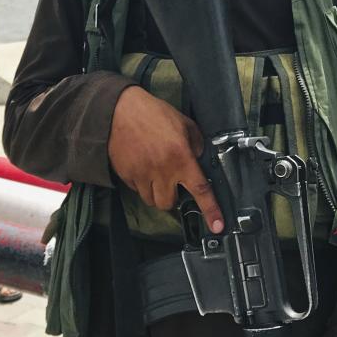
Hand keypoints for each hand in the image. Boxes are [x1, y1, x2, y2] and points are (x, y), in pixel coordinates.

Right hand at [107, 86, 222, 232]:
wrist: (119, 110)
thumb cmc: (152, 113)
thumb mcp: (183, 122)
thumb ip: (195, 142)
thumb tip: (198, 157)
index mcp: (181, 158)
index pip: (200, 190)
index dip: (211, 210)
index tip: (218, 226)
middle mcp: (163, 171)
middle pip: (168, 203)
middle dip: (171, 197)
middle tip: (171, 182)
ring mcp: (142, 175)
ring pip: (151, 200)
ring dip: (155, 193)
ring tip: (154, 175)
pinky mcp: (126, 175)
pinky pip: (135, 189)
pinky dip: (139, 183)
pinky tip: (140, 166)